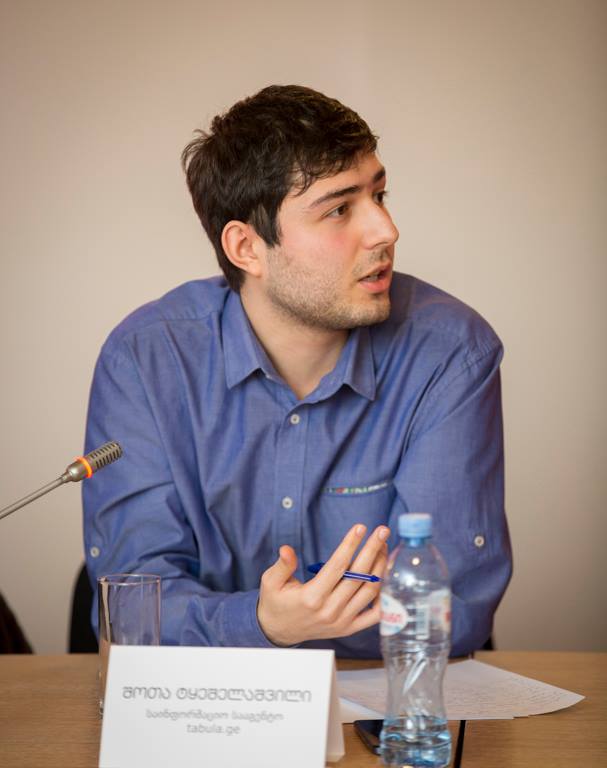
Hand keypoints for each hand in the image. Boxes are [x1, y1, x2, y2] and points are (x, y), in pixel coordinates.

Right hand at [257, 523, 388, 646]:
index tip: (360, 527)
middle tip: (382, 530)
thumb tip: (287, 549)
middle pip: (358, 576)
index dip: (350, 545)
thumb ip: (282, 565)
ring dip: (380, 567)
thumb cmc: (276, 602)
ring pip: (369, 591)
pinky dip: (384, 598)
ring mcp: (342, 622)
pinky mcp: (348, 629)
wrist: (279, 631)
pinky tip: (385, 578)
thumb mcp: (271, 582)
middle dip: (373, 550)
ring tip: (383, 547)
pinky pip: (374, 615)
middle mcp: (330, 610)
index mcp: (311, 597)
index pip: (337, 566)